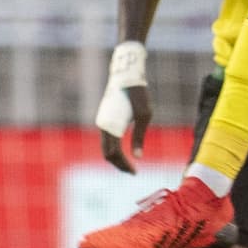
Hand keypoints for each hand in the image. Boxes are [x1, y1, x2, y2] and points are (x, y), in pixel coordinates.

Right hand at [96, 42, 152, 173]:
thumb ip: (139, 137)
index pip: (114, 154)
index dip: (124, 165)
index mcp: (112, 127)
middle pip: (107, 153)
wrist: (127, 74)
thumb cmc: (139, 94)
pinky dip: (113, 147)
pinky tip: (123, 150)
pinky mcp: (105, 117)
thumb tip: (138, 158)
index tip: (135, 173)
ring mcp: (102, 121)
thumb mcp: (144, 116)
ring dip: (115, 157)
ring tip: (129, 164)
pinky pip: (106, 138)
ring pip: (105, 146)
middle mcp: (103, 125)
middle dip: (119, 164)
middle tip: (133, 172)